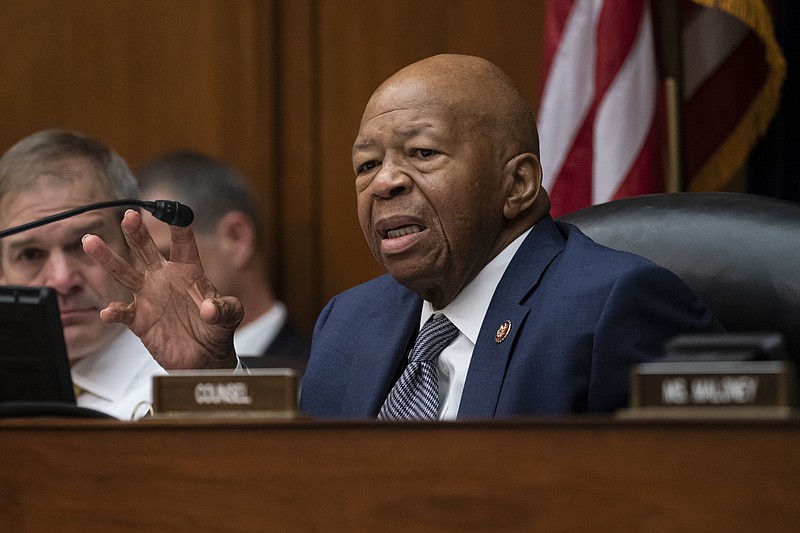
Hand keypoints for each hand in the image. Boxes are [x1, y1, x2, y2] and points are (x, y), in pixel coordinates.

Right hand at [82, 209, 242, 369]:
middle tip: (129, 216)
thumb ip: (224, 309)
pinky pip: (122, 313)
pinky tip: (109, 312)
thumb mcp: (230, 316)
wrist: (204, 357)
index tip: (175, 212)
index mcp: (189, 270)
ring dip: (108, 259)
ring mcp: (148, 297)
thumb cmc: (218, 328)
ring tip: (91, 241)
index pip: (183, 244)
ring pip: (124, 273)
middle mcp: (164, 278)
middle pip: (146, 250)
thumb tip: (208, 309)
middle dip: (137, 233)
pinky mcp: (139, 319)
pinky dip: (115, 312)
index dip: (179, 227)